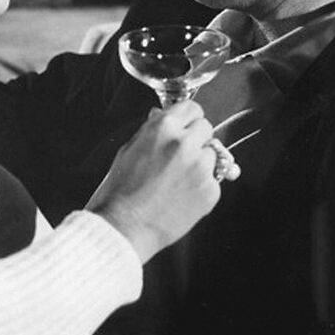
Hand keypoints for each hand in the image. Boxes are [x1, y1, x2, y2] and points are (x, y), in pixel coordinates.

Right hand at [87, 101, 219, 262]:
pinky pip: (213, 180)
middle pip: (206, 127)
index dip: (187, 118)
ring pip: (212, 154)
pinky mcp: (210, 191)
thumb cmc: (121, 191)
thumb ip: (151, 130)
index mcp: (164, 128)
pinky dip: (201, 186)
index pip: (191, 108)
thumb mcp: (128, 149)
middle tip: (181, 155)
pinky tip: (181, 195)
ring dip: (200, 162)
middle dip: (195, 138)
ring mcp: (201, 168)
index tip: (186, 126)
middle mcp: (186, 144)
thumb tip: (161, 116)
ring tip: (177, 180)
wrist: (124, 226)